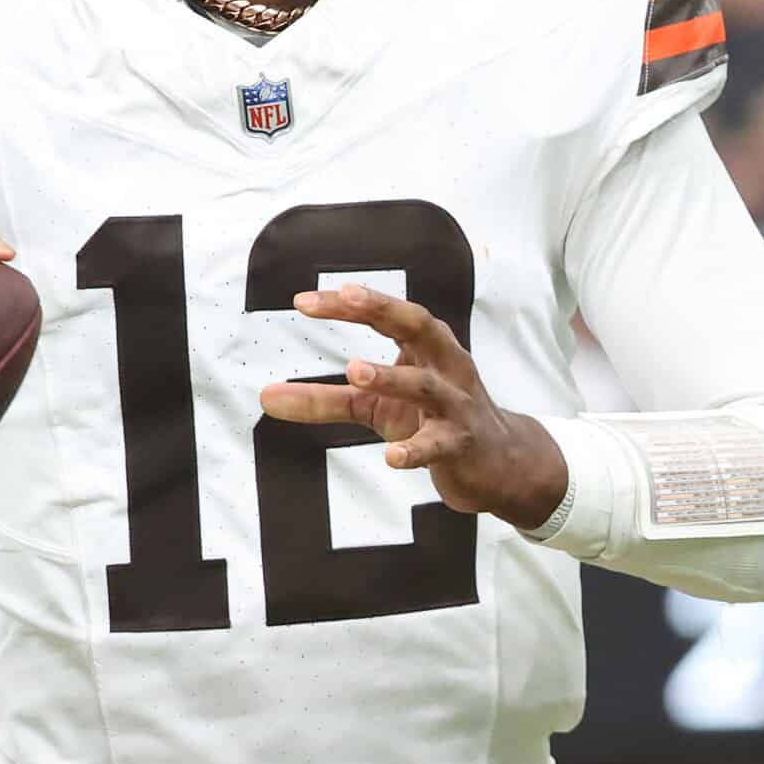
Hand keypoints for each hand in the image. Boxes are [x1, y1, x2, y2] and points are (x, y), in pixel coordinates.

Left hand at [258, 283, 567, 530]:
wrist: (498, 464)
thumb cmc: (433, 421)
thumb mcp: (377, 407)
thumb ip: (324, 399)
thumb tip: (265, 397)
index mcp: (425, 348)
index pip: (387, 314)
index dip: (349, 304)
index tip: (304, 301)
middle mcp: (445, 366)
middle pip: (418, 326)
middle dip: (382, 309)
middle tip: (344, 298)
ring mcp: (455, 406)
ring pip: (426, 385)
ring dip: (392, 376)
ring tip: (355, 371)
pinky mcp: (460, 446)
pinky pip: (438, 444)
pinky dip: (416, 450)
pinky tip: (392, 457)